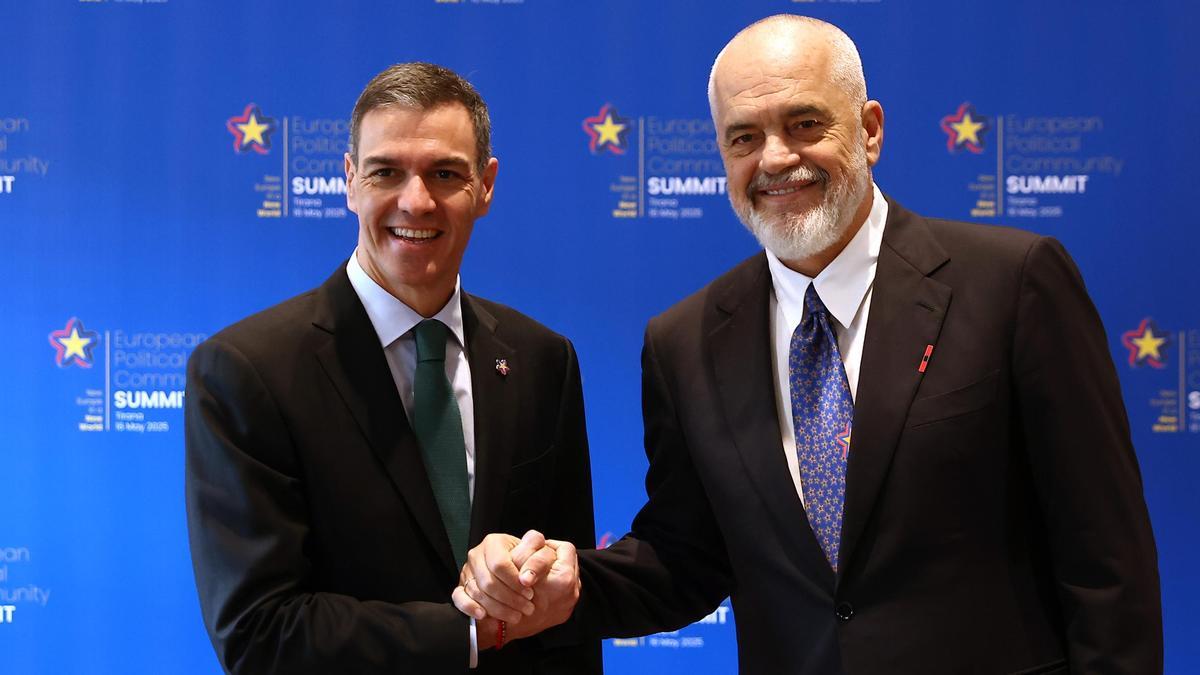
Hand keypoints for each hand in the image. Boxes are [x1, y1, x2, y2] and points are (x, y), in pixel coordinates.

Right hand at [453, 530, 579, 641]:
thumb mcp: (535, 551)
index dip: (516, 581)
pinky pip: (459, 598)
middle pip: (489, 582)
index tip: (531, 591)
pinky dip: (471, 607)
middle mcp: (477, 555)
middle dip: (510, 598)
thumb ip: (538, 550)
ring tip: (517, 615)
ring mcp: (467, 572)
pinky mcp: (461, 587)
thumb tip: (538, 560)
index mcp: (494, 542)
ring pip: (477, 592)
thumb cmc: (524, 565)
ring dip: (498, 608)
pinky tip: (484, 615)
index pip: (500, 564)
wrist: (509, 581)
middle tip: (528, 607)